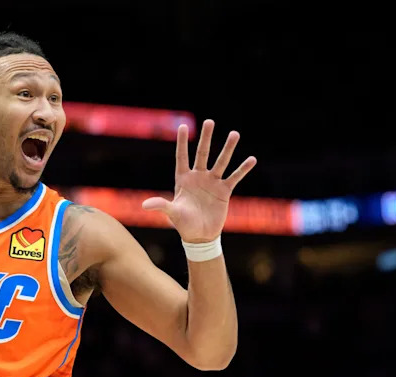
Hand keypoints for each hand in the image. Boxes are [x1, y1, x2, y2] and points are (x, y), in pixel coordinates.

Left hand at [142, 119, 256, 242]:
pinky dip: (242, 169)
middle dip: (206, 138)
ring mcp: (212, 183)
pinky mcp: (224, 191)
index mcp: (183, 179)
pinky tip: (251, 159)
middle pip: (202, 154)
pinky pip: (234, 177)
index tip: (183, 126)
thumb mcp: (172, 213)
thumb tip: (144, 205)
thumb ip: (161, 205)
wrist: (200, 235)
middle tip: (210, 121)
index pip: (182, 157)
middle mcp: (198, 177)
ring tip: (234, 134)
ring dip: (228, 148)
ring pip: (220, 162)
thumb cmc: (183, 224)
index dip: (182, 142)